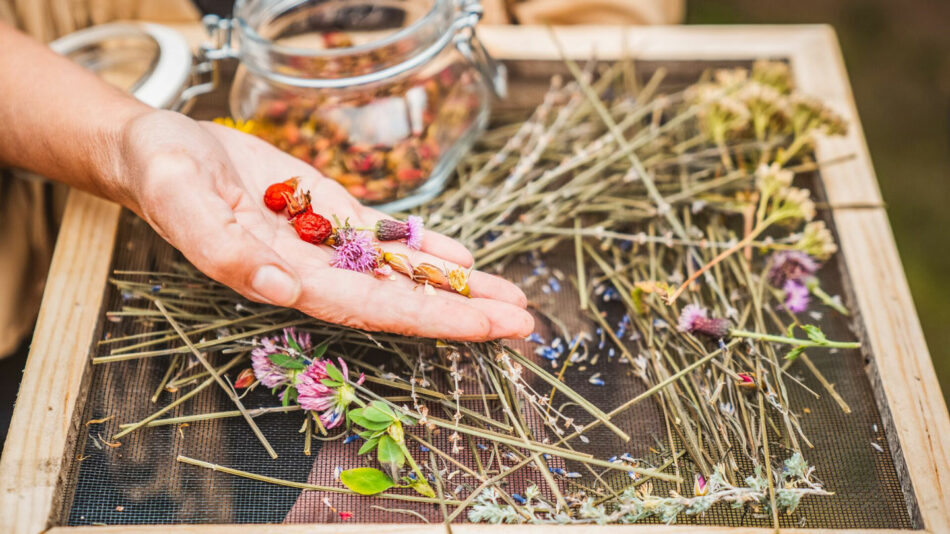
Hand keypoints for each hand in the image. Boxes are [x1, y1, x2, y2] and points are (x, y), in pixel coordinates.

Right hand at [117, 110, 533, 340]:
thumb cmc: (163, 174)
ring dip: (458, 286)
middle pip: (401, 300)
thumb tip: (280, 288)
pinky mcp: (332, 215)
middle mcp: (316, 271)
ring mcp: (328, 245)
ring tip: (512, 295)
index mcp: (285, 279)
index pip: (372, 310)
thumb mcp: (179, 199)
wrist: (162, 148)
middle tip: (524, 321)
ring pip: (403, 272)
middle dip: (464, 312)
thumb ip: (220, 249)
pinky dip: (427, 247)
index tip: (485, 328)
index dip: (432, 319)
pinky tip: (465, 257)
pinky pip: (387, 238)